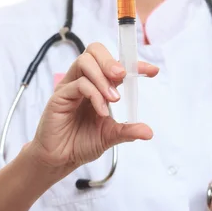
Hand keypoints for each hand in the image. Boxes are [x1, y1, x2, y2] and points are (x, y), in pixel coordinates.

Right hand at [28, 42, 158, 178]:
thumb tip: (148, 132)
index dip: (133, 64)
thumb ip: (127, 131)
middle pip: (95, 51)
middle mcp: (83, 80)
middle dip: (111, 61)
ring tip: (113, 99)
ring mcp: (70, 86)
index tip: (152, 71)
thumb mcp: (110, 136)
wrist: (60, 159)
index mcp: (98, 85)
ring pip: (85, 61)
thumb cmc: (80, 143)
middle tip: (123, 76)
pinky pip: (78, 84)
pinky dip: (94, 94)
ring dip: (102, 77)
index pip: (115, 65)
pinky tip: (101, 111)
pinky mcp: (60, 96)